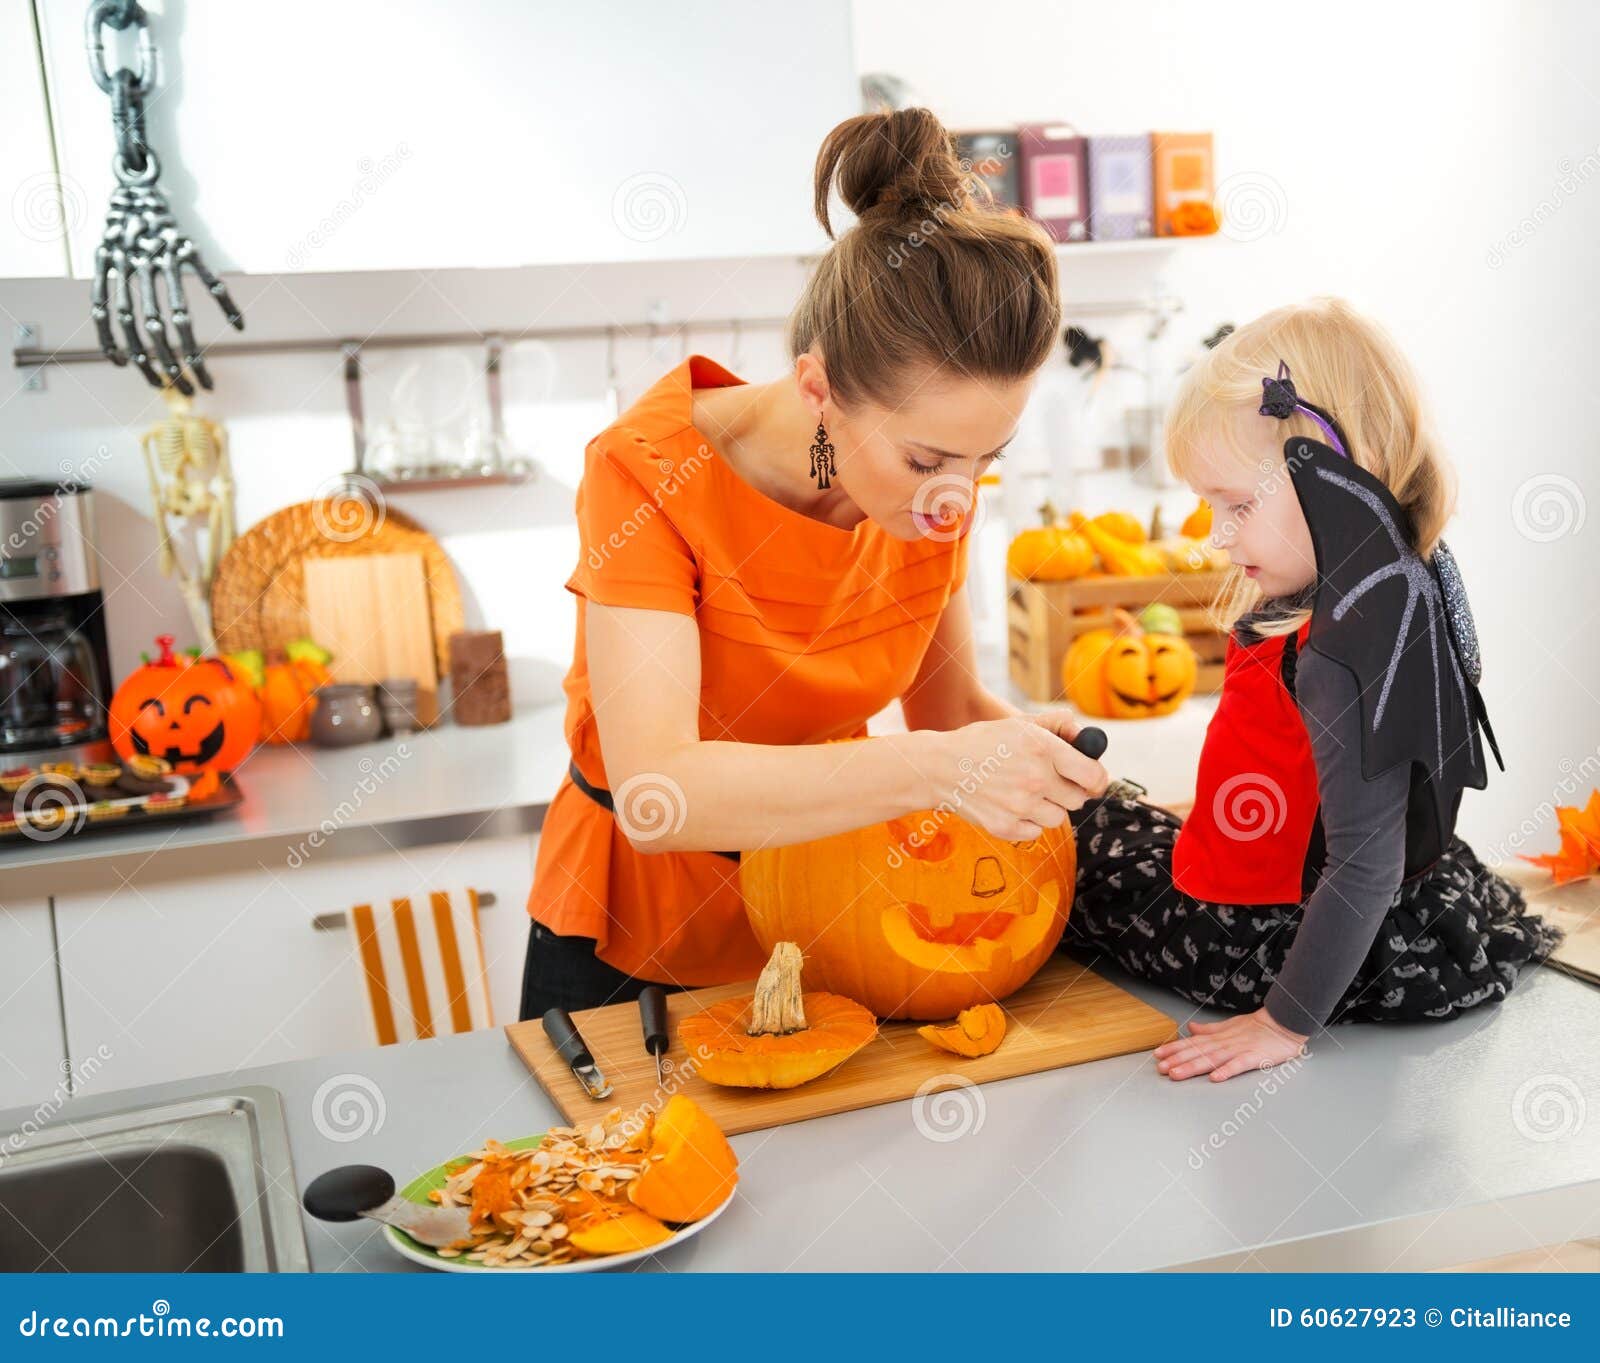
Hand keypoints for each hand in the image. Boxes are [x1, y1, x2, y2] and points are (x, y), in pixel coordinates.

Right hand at [920, 715, 1109, 840]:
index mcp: (1044, 749)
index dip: (1097, 780)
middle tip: (1049, 783)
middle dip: (1068, 792)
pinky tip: (1009, 805)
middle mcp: (1036, 779)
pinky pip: (1035, 832)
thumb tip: (1085, 734)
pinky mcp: (1006, 828)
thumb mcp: (1018, 723)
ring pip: (1058, 818)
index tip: (1091, 781)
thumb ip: (1057, 725)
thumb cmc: (981, 743)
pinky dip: (1028, 822)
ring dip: (1048, 808)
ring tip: (1024, 793)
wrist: (940, 768)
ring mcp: (1021, 806)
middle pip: (1078, 799)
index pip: (1094, 776)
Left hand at [1153, 1009, 1307, 1081]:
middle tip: (1160, 1068)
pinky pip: (1239, 1065)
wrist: (1283, 1023)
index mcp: (1219, 1037)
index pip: (1192, 1043)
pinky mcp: (1254, 1057)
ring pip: (1212, 1059)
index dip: (1174, 1049)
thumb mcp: (1229, 1025)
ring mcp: (1239, 1050)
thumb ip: (1209, 1030)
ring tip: (1176, 1073)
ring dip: (1192, 1066)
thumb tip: (1191, 1029)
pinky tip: (1214, 1078)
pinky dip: (1226, 1071)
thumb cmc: (1257, 1027)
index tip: (1158, 1055)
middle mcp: (1225, 1043)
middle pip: (1198, 1052)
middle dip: (1177, 1060)